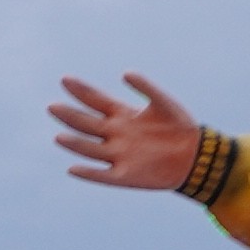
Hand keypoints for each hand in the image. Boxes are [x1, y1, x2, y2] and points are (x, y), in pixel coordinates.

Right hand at [52, 73, 205, 195]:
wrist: (196, 157)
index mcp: (123, 115)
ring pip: (90, 149)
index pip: (96, 100)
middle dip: (70, 116)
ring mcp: (118, 155)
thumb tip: (125, 73)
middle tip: (52, 107)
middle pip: (87, 123)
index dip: (81, 90)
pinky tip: (73, 169)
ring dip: (75, 144)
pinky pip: (103, 175)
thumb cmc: (180, 127)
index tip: (65, 79)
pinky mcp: (125, 176)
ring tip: (59, 137)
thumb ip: (146, 87)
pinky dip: (89, 173)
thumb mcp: (164, 102)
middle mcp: (115, 134)